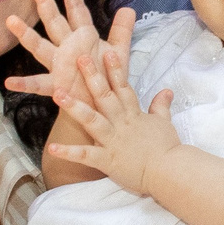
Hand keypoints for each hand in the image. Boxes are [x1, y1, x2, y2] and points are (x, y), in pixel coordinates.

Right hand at [3, 0, 132, 110]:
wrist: (100, 104)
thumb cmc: (106, 77)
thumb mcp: (118, 53)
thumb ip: (122, 31)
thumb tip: (129, 8)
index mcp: (83, 39)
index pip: (78, 11)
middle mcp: (67, 48)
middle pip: (55, 22)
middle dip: (47, 4)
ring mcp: (59, 65)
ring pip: (40, 47)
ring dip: (26, 34)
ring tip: (11, 20)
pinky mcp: (56, 84)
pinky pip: (38, 84)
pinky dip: (24, 84)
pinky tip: (9, 82)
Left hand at [46, 44, 180, 195]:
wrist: (170, 172)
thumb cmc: (168, 149)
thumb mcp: (165, 123)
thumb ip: (161, 106)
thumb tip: (166, 90)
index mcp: (133, 115)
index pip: (123, 88)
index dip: (114, 70)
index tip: (106, 52)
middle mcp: (121, 123)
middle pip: (104, 96)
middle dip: (92, 77)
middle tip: (79, 58)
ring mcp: (113, 141)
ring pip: (92, 120)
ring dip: (74, 107)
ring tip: (58, 94)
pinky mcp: (107, 160)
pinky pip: (85, 155)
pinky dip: (69, 152)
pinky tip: (52, 147)